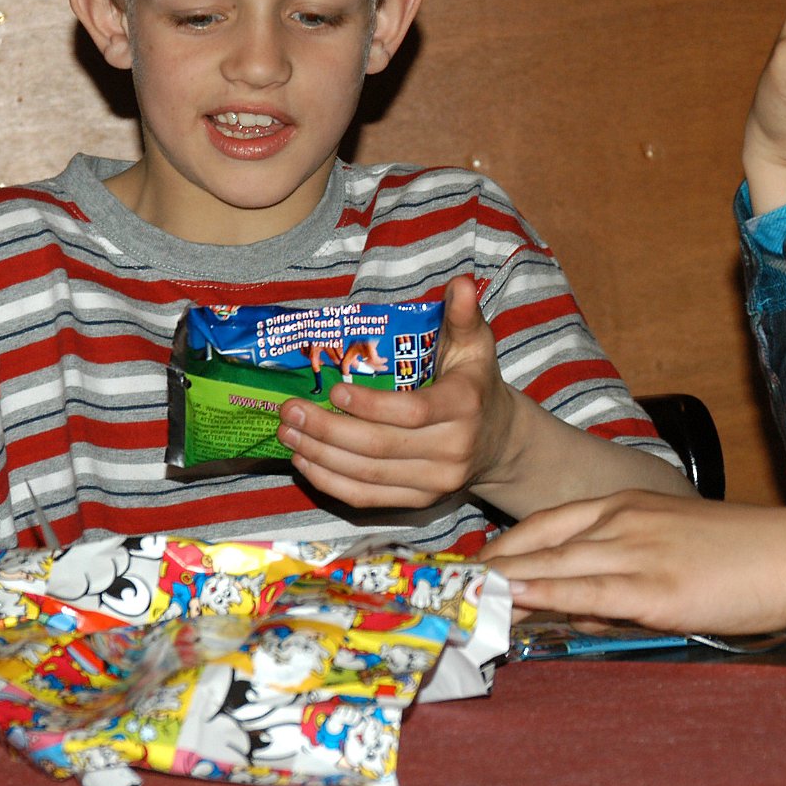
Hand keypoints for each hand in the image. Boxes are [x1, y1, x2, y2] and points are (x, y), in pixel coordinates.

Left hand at [279, 275, 519, 509]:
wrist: (498, 440)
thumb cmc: (475, 383)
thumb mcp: (476, 344)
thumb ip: (463, 315)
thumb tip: (460, 283)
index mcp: (464, 406)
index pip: (411, 412)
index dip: (368, 406)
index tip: (333, 390)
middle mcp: (452, 451)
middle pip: (379, 447)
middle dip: (327, 430)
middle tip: (290, 410)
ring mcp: (436, 482)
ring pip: (368, 476)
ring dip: (320, 455)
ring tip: (287, 432)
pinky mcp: (419, 502)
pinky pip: (368, 498)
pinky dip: (331, 482)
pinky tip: (305, 461)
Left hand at [482, 492, 785, 636]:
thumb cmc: (737, 556)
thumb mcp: (670, 547)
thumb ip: (620, 574)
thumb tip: (574, 609)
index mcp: (625, 504)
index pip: (546, 522)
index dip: (504, 546)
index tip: (471, 567)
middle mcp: (622, 520)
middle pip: (538, 541)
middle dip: (490, 567)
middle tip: (449, 590)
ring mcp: (637, 552)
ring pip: (554, 565)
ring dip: (504, 584)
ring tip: (463, 601)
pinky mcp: (654, 588)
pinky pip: (588, 591)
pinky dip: (545, 595)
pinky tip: (516, 602)